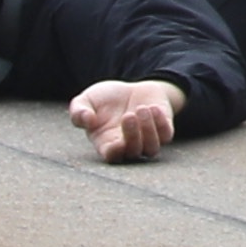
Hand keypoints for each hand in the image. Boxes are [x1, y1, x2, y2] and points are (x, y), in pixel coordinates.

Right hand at [69, 78, 184, 160]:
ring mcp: (146, 140)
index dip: (115, 152)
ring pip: (151, 148)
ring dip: (148, 131)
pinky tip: (153, 108)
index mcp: (106, 143)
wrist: (130, 90)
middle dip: (133, 135)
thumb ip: (79, 111)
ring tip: (141, 109)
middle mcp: (127, 146)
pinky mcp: (163, 131)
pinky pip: (166, 135)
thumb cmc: (105, 100)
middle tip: (129, 115)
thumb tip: (87, 120)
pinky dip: (161, 123)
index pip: (112, 156)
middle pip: (133, 152)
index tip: (117, 141)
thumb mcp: (86, 101)